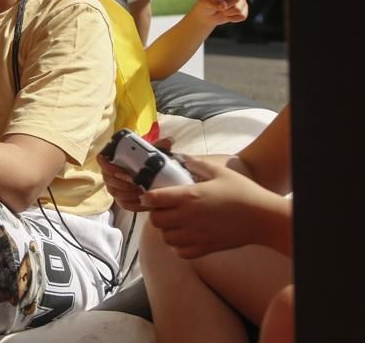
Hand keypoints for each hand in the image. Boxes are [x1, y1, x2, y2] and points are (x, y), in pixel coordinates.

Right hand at [98, 137, 171, 212]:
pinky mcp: (121, 199)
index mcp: (112, 158)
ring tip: (141, 193)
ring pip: (115, 192)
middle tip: (136, 185)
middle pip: (108, 179)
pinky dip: (133, 205)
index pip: (101, 160)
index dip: (109, 167)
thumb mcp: (152, 152)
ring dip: (128, 194)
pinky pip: (123, 204)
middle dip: (122, 184)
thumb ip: (158, 146)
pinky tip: (144, 203)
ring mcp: (114, 187)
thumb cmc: (146, 161)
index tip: (122, 171)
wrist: (148, 173)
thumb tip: (168, 141)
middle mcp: (109, 173)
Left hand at [141, 155, 287, 258]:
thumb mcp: (219, 172)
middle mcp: (188, 217)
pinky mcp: (206, 248)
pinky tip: (185, 237)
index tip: (150, 196)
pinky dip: (178, 246)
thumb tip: (183, 160)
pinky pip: (181, 252)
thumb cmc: (243, 193)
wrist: (263, 217)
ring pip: (166, 238)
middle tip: (164, 209)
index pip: (154, 199)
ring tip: (175, 224)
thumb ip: (197, 164)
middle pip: (156, 220)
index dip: (148, 197)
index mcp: (189, 196)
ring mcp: (196, 235)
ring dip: (167, 230)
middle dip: (156, 214)